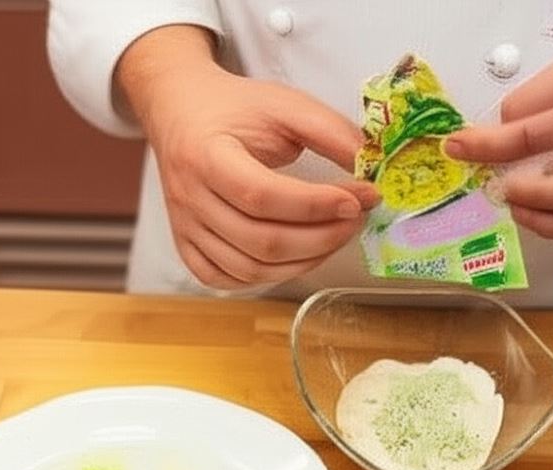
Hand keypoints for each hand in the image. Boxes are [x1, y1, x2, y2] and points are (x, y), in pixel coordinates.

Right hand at [117, 26, 377, 288]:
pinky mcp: (186, 245)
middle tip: (356, 219)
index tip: (359, 197)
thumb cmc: (234, 109)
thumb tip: (371, 168)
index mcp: (206, 155)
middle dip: (321, 238)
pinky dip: (266, 277)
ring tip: (334, 237)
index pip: (262, 195)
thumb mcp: (285, 105)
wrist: (182, 113)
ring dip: (303, 262)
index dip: (316, 204)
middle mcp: (190, 198)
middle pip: (260, 241)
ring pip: (248, 269)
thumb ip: (330, 132)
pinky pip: (225, 279)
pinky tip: (295, 256)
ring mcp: (185, 227)